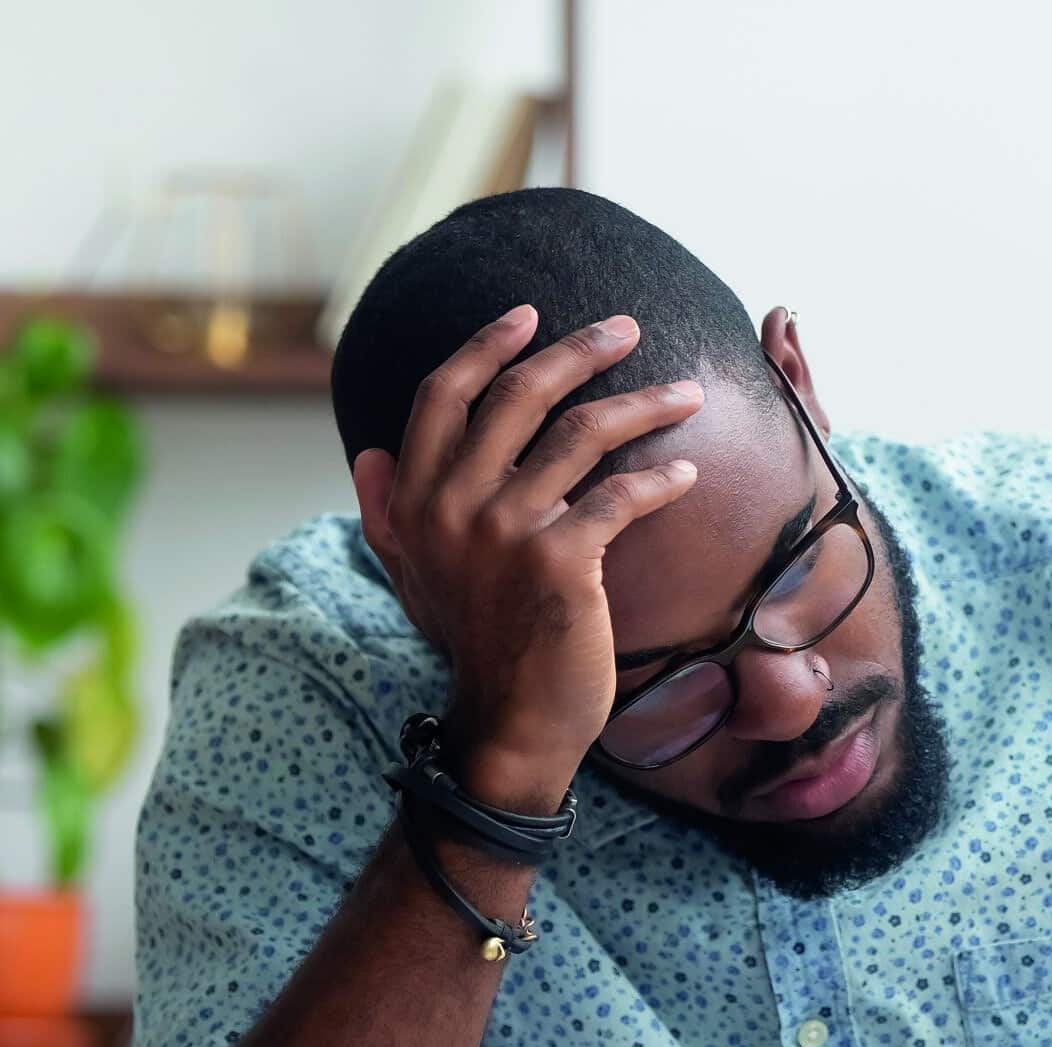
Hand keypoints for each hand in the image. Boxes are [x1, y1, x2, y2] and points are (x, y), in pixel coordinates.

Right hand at [349, 306, 704, 811]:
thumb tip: (365, 456)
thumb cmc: (473, 647)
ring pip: (582, 433)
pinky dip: (661, 479)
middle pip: (520, 394)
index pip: (444, 395)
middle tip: (626, 327)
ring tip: (686, 391)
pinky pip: (621, 495)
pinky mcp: (561, 560)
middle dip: (579, 350)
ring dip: (643, 403)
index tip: (530, 315)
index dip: (487, 346)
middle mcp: (453, 505)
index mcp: (416, 500)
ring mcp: (505, 530)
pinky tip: (687, 472)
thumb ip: (388, 513)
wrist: (510, 725)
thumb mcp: (412, 577)